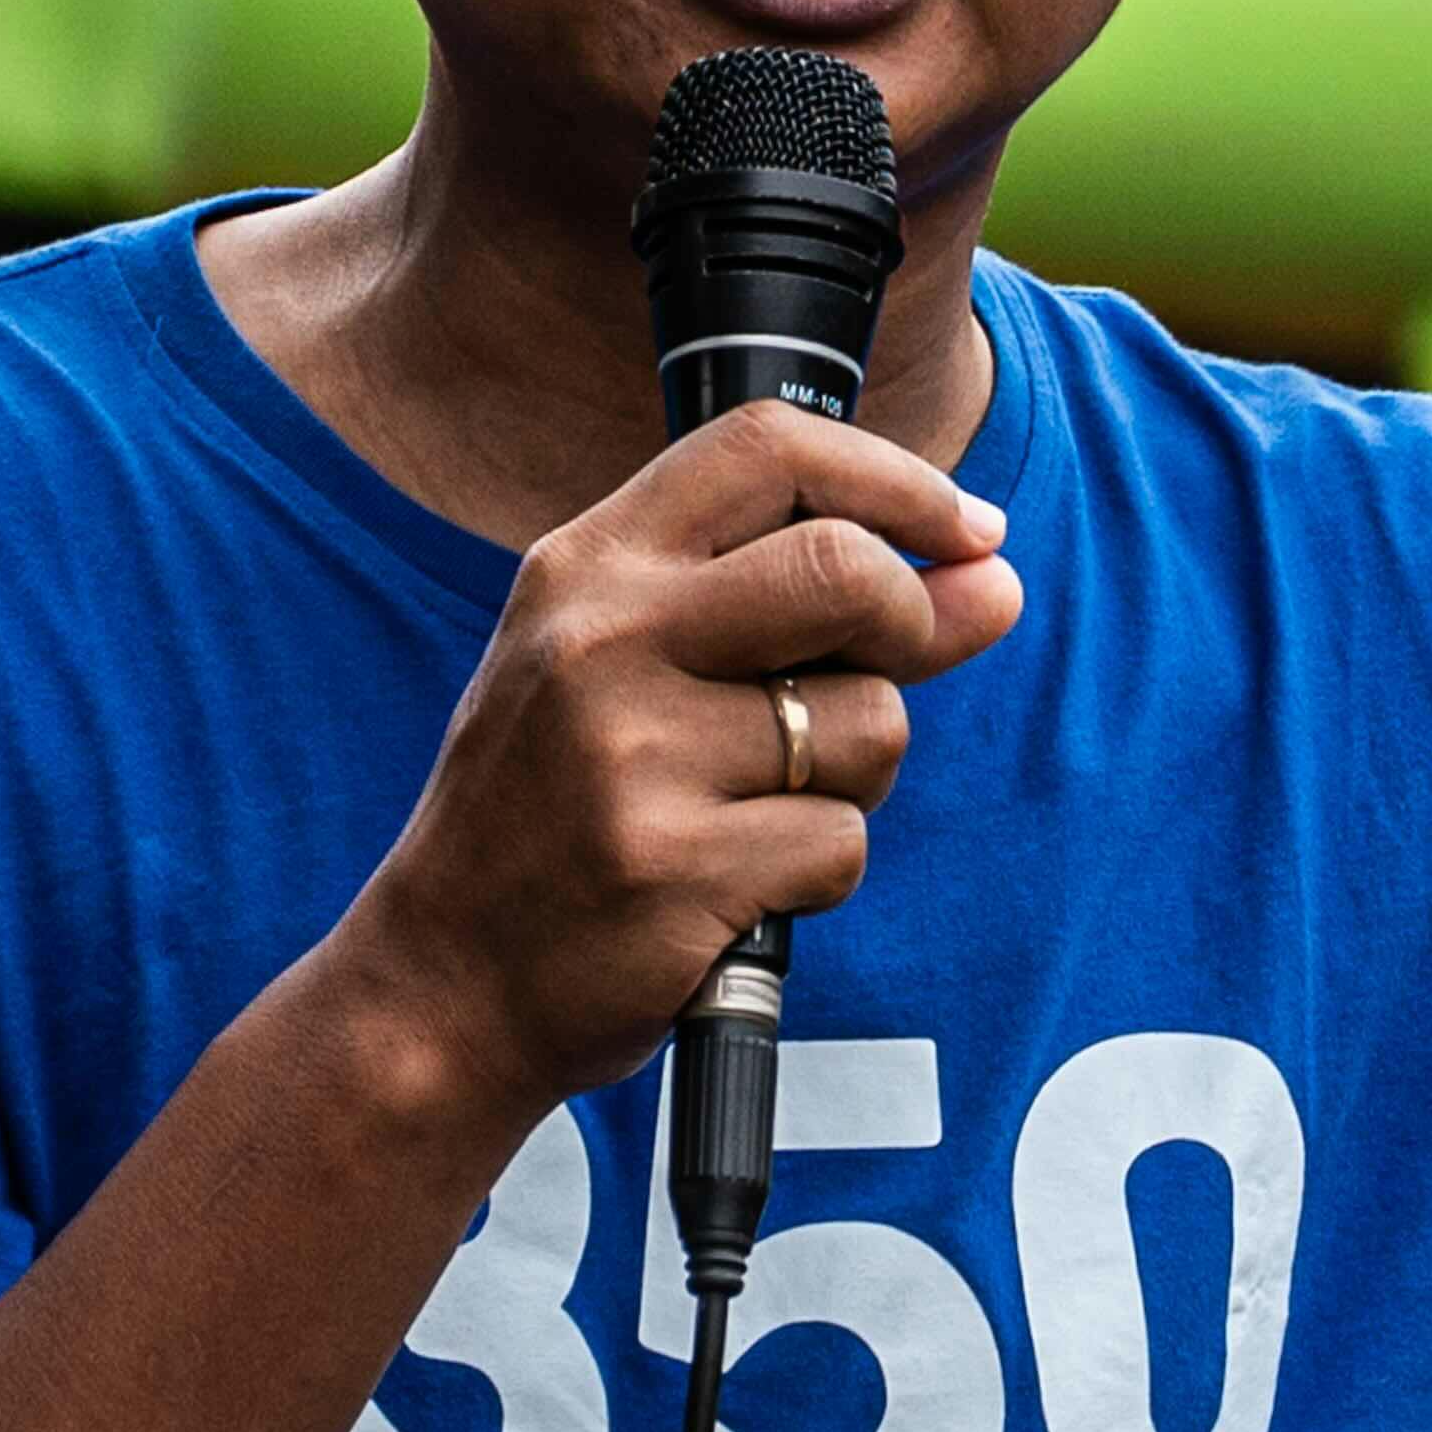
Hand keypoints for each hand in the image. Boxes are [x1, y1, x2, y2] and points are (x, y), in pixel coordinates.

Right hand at [326, 403, 1022, 1132]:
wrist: (441, 983)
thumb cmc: (554, 817)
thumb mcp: (633, 674)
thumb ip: (803, 612)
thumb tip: (990, 576)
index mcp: (585, 568)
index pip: (768, 448)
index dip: (897, 481)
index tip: (969, 531)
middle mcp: (601, 641)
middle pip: (845, 570)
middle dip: (913, 625)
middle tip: (889, 677)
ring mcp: (631, 755)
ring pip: (869, 721)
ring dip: (858, 776)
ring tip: (760, 811)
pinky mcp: (671, 867)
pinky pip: (841, 841)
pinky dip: (820, 872)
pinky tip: (739, 885)